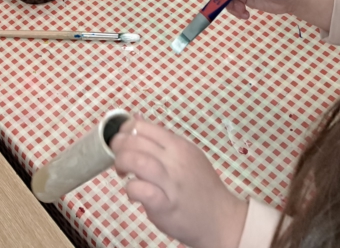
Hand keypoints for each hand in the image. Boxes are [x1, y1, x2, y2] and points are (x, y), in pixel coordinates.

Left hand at [111, 118, 247, 247]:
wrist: (221, 219)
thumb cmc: (202, 188)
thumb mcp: (188, 156)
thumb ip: (163, 141)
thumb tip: (136, 121)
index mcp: (179, 145)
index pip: (144, 126)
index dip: (125, 130)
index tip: (122, 140)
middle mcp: (175, 160)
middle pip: (136, 141)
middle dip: (118, 147)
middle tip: (119, 158)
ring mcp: (171, 182)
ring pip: (138, 161)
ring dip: (122, 164)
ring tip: (123, 172)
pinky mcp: (165, 205)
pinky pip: (142, 190)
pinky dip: (131, 189)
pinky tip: (133, 193)